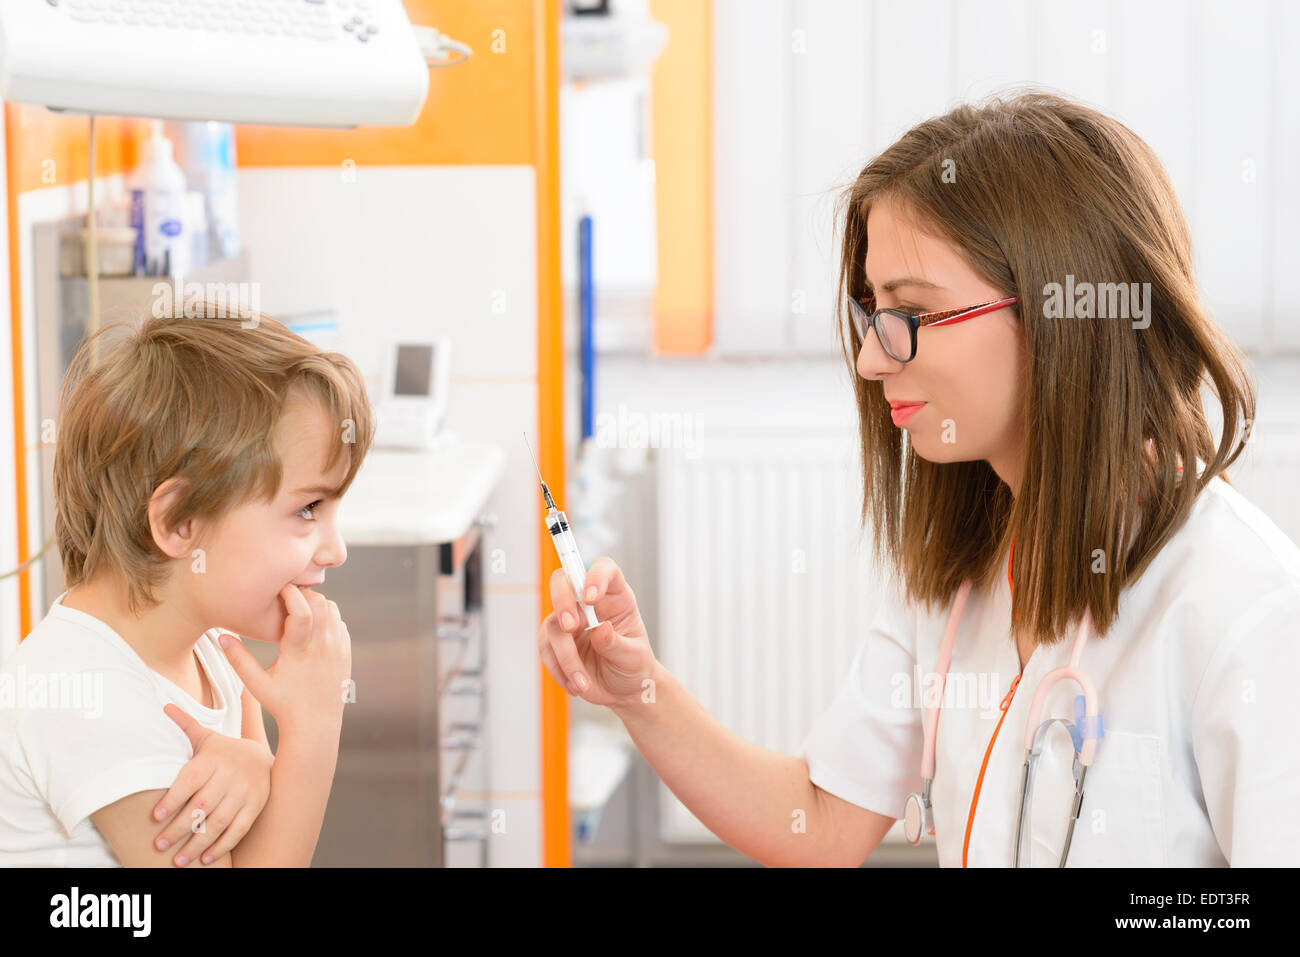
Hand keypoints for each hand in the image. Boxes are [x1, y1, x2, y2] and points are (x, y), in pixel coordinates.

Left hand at [153, 703, 273, 865]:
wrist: (264, 758)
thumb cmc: (225, 751)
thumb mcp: (207, 737)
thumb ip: (185, 725)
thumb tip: (164, 706)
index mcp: (213, 759)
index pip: (190, 780)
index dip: (173, 799)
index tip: (155, 817)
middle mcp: (229, 776)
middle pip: (202, 805)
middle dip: (180, 828)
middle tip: (160, 845)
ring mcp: (244, 793)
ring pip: (219, 822)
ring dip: (198, 844)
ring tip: (178, 861)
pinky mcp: (255, 806)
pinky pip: (238, 830)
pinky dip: (222, 846)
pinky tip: (206, 859)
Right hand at [217, 584, 351, 737]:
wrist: (315, 725)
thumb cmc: (282, 705)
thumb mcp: (256, 684)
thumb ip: (238, 659)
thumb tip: (221, 635)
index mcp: (300, 651)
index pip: (302, 610)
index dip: (291, 593)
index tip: (279, 587)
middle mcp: (323, 646)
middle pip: (320, 603)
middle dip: (303, 595)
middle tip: (286, 598)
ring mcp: (338, 648)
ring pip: (333, 610)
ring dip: (316, 604)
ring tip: (297, 611)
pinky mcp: (346, 653)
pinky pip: (340, 623)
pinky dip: (328, 618)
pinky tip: (312, 627)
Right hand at [539, 556, 656, 710]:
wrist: (623, 691)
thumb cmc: (634, 666)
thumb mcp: (634, 658)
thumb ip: (616, 643)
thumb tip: (600, 629)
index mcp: (616, 598)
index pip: (604, 569)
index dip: (595, 576)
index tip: (591, 597)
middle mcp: (590, 604)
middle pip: (565, 582)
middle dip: (563, 602)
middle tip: (571, 627)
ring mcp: (570, 621)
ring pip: (553, 624)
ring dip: (565, 656)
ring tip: (583, 682)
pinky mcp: (555, 641)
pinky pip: (545, 648)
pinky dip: (558, 669)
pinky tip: (576, 683)